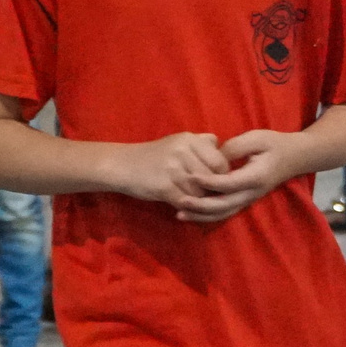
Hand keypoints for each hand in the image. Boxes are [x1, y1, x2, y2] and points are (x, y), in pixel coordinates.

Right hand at [111, 131, 232, 210]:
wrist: (122, 165)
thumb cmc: (154, 156)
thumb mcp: (178, 142)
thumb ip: (202, 143)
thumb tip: (223, 146)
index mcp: (189, 139)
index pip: (220, 162)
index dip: (222, 176)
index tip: (215, 183)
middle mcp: (182, 151)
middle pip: (212, 179)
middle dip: (211, 190)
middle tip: (204, 195)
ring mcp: (172, 168)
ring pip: (200, 192)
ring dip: (198, 200)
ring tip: (191, 200)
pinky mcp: (163, 186)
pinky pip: (186, 201)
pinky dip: (186, 206)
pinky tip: (180, 205)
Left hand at [176, 128, 297, 223]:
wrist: (294, 157)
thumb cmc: (274, 144)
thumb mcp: (256, 138)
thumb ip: (235, 146)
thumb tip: (215, 156)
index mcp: (255, 177)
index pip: (229, 183)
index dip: (209, 182)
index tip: (191, 177)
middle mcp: (251, 193)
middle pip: (224, 205)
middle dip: (200, 206)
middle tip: (180, 202)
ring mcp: (248, 199)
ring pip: (223, 214)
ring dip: (201, 216)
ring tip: (180, 214)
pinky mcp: (243, 200)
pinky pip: (225, 213)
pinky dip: (207, 216)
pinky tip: (191, 214)